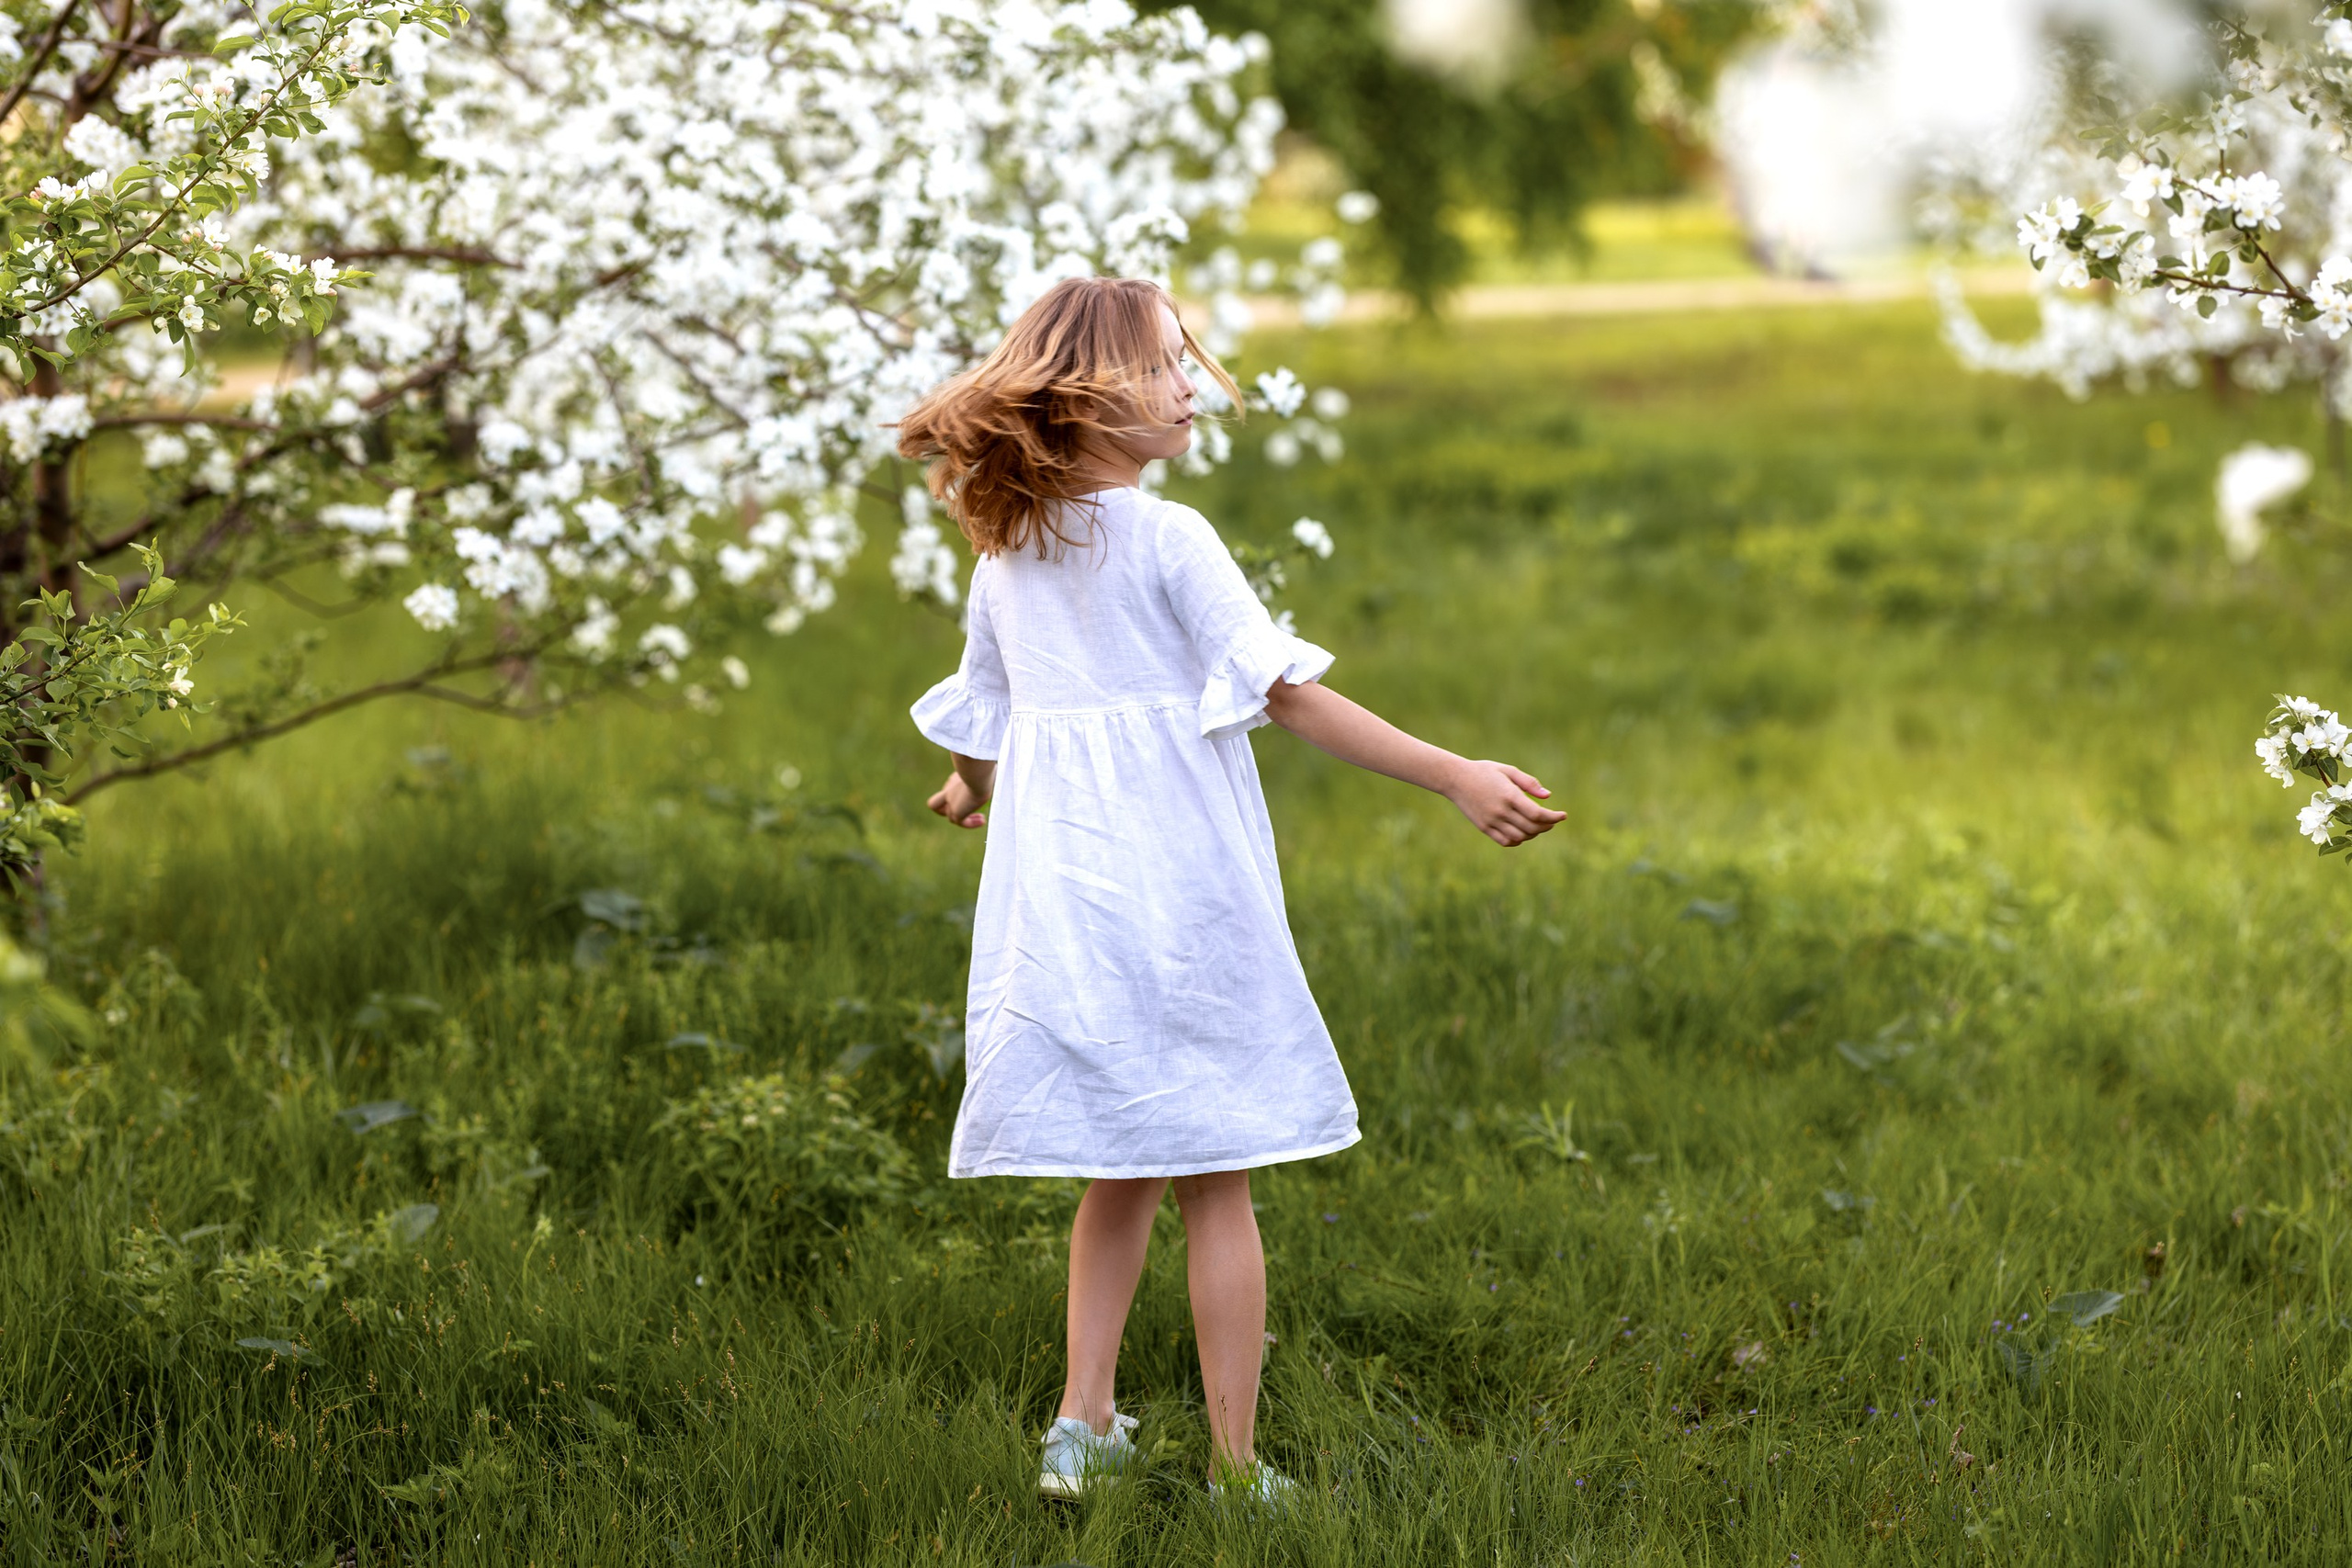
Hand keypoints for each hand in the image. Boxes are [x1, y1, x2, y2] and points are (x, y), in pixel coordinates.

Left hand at [928, 769, 988, 828]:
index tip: (976, 792)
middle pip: (936, 803)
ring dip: (967, 819)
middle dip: (946, 809)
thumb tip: (999, 773)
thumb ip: (990, 773)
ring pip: (950, 816)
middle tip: (966, 809)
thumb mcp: (987, 769)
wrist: (977, 773)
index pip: (950, 787)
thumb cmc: (985, 766)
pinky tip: (983, 820)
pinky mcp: (956, 812)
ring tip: (982, 818)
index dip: (958, 793)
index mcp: (956, 778)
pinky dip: (971, 823)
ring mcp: (951, 802)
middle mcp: (950, 790)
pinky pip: (961, 822)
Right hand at [1444, 760, 1565, 846]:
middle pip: (1531, 827)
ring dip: (1534, 833)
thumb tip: (1548, 796)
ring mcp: (1492, 821)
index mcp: (1509, 795)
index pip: (1537, 813)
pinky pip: (1506, 841)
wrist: (1455, 779)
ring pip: (1521, 836)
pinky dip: (1519, 840)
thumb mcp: (1508, 770)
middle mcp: (1501, 811)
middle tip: (1552, 820)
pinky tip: (1523, 833)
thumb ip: (1529, 783)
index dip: (1553, 817)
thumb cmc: (1484, 771)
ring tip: (1539, 826)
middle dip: (1547, 825)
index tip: (1563, 815)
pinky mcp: (1484, 828)